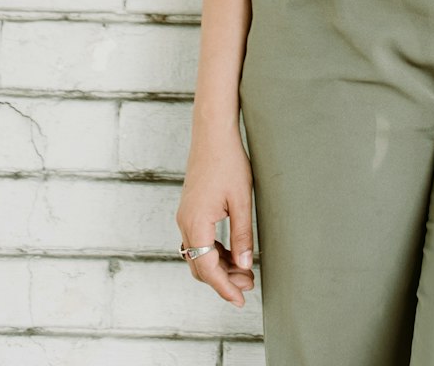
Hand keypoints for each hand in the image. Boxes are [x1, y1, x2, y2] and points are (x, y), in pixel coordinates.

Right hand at [176, 128, 255, 306]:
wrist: (212, 134)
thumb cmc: (229, 162)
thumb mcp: (241, 200)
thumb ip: (242, 235)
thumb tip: (244, 266)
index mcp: (195, 224)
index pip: (207, 268)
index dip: (224, 287)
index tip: (240, 300)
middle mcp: (185, 223)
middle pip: (200, 265)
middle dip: (223, 280)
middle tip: (249, 285)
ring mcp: (185, 217)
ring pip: (199, 255)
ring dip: (219, 266)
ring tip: (245, 272)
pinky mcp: (191, 210)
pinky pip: (199, 241)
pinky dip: (215, 252)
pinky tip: (233, 253)